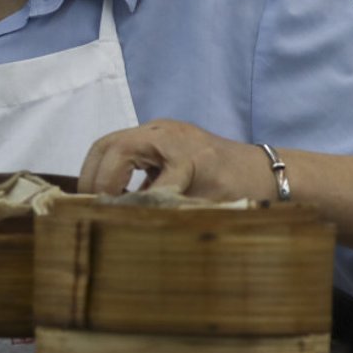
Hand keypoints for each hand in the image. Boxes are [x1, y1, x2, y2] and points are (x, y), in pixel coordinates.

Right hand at [78, 120, 274, 201]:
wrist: (266, 173)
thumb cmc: (242, 190)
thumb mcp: (206, 205)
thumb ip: (167, 208)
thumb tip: (128, 220)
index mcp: (176, 146)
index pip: (124, 159)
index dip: (108, 188)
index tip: (102, 214)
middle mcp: (163, 132)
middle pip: (110, 145)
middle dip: (93, 176)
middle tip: (86, 207)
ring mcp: (161, 134)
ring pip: (113, 145)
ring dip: (98, 172)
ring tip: (93, 203)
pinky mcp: (161, 142)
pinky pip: (125, 151)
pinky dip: (112, 171)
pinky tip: (115, 197)